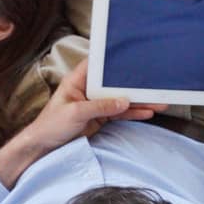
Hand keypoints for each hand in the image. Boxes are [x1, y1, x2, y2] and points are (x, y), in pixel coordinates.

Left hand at [0, 58, 162, 186]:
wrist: (44, 146)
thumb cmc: (51, 125)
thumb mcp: (75, 113)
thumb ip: (99, 107)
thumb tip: (124, 101)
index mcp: (77, 81)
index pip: (97, 65)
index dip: (113, 60)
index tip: (133, 57)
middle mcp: (87, 89)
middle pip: (114, 84)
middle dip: (133, 84)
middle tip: (154, 85)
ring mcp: (95, 104)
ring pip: (120, 99)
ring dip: (138, 101)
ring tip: (159, 102)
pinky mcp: (100, 118)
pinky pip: (119, 114)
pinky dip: (133, 114)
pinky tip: (147, 112)